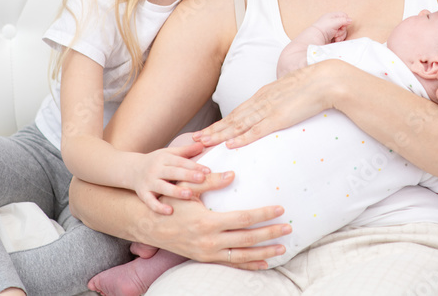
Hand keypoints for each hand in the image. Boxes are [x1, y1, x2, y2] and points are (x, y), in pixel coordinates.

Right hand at [132, 142, 210, 213]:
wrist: (132, 170)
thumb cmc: (157, 162)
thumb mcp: (169, 154)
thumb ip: (186, 151)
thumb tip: (202, 144)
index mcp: (163, 158)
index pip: (180, 161)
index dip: (194, 166)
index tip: (208, 171)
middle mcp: (155, 170)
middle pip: (173, 172)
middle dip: (187, 176)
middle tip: (202, 179)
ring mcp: (149, 182)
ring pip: (163, 187)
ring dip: (176, 191)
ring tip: (189, 194)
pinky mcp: (143, 194)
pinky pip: (150, 202)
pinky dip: (159, 207)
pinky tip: (170, 211)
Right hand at [134, 171, 290, 270]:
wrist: (149, 226)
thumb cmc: (169, 203)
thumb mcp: (187, 189)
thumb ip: (210, 181)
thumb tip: (232, 174)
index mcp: (207, 222)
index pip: (243, 219)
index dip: (263, 214)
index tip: (279, 209)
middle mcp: (209, 241)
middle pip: (247, 240)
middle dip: (270, 234)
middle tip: (289, 228)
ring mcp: (207, 253)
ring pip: (241, 256)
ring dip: (263, 252)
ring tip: (282, 248)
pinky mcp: (204, 258)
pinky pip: (230, 265)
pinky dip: (248, 265)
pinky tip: (263, 262)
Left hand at [195, 63, 335, 148]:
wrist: (327, 79)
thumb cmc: (314, 85)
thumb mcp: (292, 93)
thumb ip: (283, 102)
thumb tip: (281, 110)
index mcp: (265, 95)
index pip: (238, 112)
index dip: (222, 123)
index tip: (208, 131)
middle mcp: (262, 101)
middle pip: (232, 118)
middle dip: (213, 130)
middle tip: (194, 140)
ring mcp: (269, 109)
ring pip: (239, 125)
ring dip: (220, 135)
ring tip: (204, 142)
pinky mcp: (279, 117)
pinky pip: (257, 130)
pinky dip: (242, 138)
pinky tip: (230, 145)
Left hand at [311, 11, 350, 43]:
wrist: (316, 39)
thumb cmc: (323, 28)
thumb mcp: (334, 22)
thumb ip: (344, 20)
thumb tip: (351, 20)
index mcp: (332, 16)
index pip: (344, 16)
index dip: (345, 20)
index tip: (342, 24)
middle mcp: (333, 23)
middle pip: (345, 25)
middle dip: (342, 30)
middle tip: (337, 32)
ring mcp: (333, 30)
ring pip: (343, 32)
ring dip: (341, 35)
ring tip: (335, 37)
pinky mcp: (333, 37)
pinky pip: (341, 37)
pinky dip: (339, 39)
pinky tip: (335, 40)